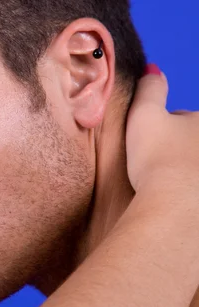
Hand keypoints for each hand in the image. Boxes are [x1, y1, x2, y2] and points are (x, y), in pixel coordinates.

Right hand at [126, 64, 198, 194]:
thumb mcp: (144, 115)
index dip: (169, 126)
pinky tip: (177, 200)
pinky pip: (193, 192)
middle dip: (182, 147)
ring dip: (185, 169)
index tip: (155, 142)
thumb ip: (150, 88)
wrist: (174, 207)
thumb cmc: (159, 159)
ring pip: (193, 164)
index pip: (188, 117)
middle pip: (193, 140)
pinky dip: (188, 192)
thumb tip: (153, 69)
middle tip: (160, 163)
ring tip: (167, 184)